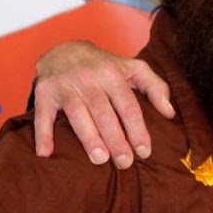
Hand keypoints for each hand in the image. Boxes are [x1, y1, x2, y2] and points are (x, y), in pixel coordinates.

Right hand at [32, 41, 173, 168]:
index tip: (144, 151)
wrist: (64, 49)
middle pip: (104, 112)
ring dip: (88, 137)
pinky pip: (42, 114)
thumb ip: (156, 87)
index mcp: (112, 74)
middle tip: (124, 162)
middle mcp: (89, 78)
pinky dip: (43, 133)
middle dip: (115, 138)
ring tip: (100, 159)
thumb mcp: (133, 68)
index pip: (128, 105)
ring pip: (77, 114)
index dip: (137, 129)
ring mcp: (65, 85)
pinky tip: (46, 153)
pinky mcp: (44, 93)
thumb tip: (170, 113)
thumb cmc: (104, 66)